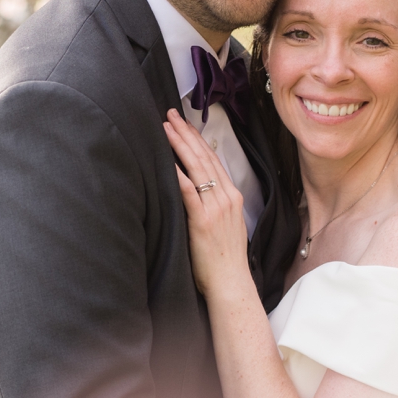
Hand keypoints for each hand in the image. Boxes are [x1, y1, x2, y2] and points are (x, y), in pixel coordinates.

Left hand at [163, 110, 248, 297]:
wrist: (231, 283)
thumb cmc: (224, 259)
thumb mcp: (225, 224)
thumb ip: (214, 204)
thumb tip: (197, 190)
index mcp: (232, 196)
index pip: (213, 160)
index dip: (196, 139)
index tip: (183, 123)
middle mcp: (226, 198)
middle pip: (204, 157)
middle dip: (186, 133)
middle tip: (170, 115)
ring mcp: (216, 208)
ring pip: (197, 168)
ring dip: (179, 145)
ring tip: (165, 128)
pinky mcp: (203, 221)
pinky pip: (189, 192)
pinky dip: (178, 174)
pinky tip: (167, 161)